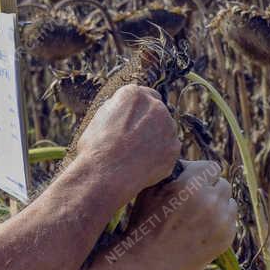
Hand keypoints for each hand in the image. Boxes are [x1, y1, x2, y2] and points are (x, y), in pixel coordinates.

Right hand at [73, 85, 180, 204]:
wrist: (104, 175)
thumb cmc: (95, 148)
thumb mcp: (99, 118)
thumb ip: (118, 109)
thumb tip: (125, 109)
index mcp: (134, 94)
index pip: (145, 95)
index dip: (138, 111)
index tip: (132, 123)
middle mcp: (155, 106)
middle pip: (158, 112)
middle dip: (149, 124)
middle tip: (134, 141)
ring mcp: (168, 127)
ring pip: (165, 130)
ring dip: (156, 139)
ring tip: (136, 156)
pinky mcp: (174, 148)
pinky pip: (169, 150)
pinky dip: (160, 156)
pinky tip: (144, 165)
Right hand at [121, 160, 236, 269]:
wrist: (147, 263)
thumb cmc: (144, 223)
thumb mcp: (150, 189)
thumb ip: (173, 171)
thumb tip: (189, 163)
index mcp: (190, 185)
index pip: (212, 167)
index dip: (200, 174)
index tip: (190, 183)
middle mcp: (210, 201)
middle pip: (222, 183)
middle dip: (209, 189)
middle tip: (192, 202)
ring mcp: (220, 221)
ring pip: (229, 202)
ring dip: (217, 205)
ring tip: (196, 216)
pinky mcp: (226, 239)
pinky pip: (231, 221)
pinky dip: (220, 222)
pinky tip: (200, 229)